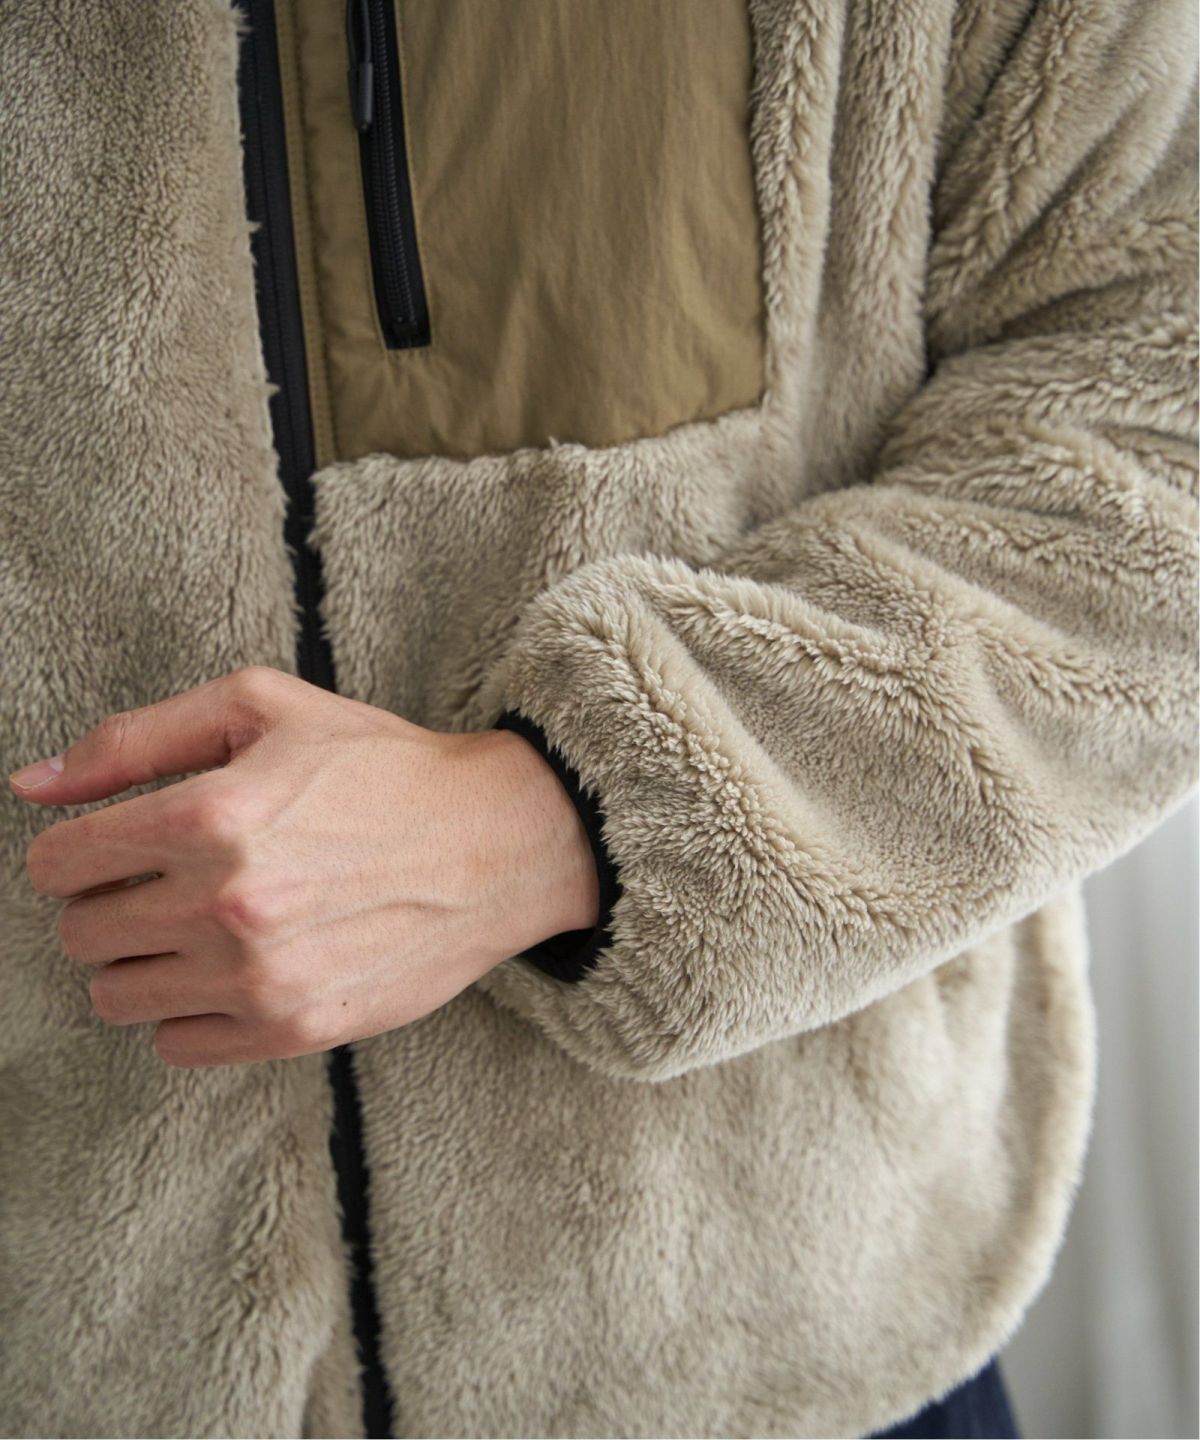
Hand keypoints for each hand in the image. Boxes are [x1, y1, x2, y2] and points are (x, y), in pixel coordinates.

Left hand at [8, 666, 599, 1066]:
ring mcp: (260, 978)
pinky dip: (187, 1011)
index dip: (74, 850)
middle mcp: (225, 905)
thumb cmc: (379, 767)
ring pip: (116, 998)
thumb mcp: (262, 709)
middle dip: (104, 904)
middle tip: (161, 882)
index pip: (59, 863)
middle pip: (80, 934)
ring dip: (140, 961)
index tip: (110, 847)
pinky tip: (232, 968)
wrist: (495, 842)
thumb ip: (135, 739)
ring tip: (196, 926)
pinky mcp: (295, 1030)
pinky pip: (176, 1047)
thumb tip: (31, 784)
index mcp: (209, 816)